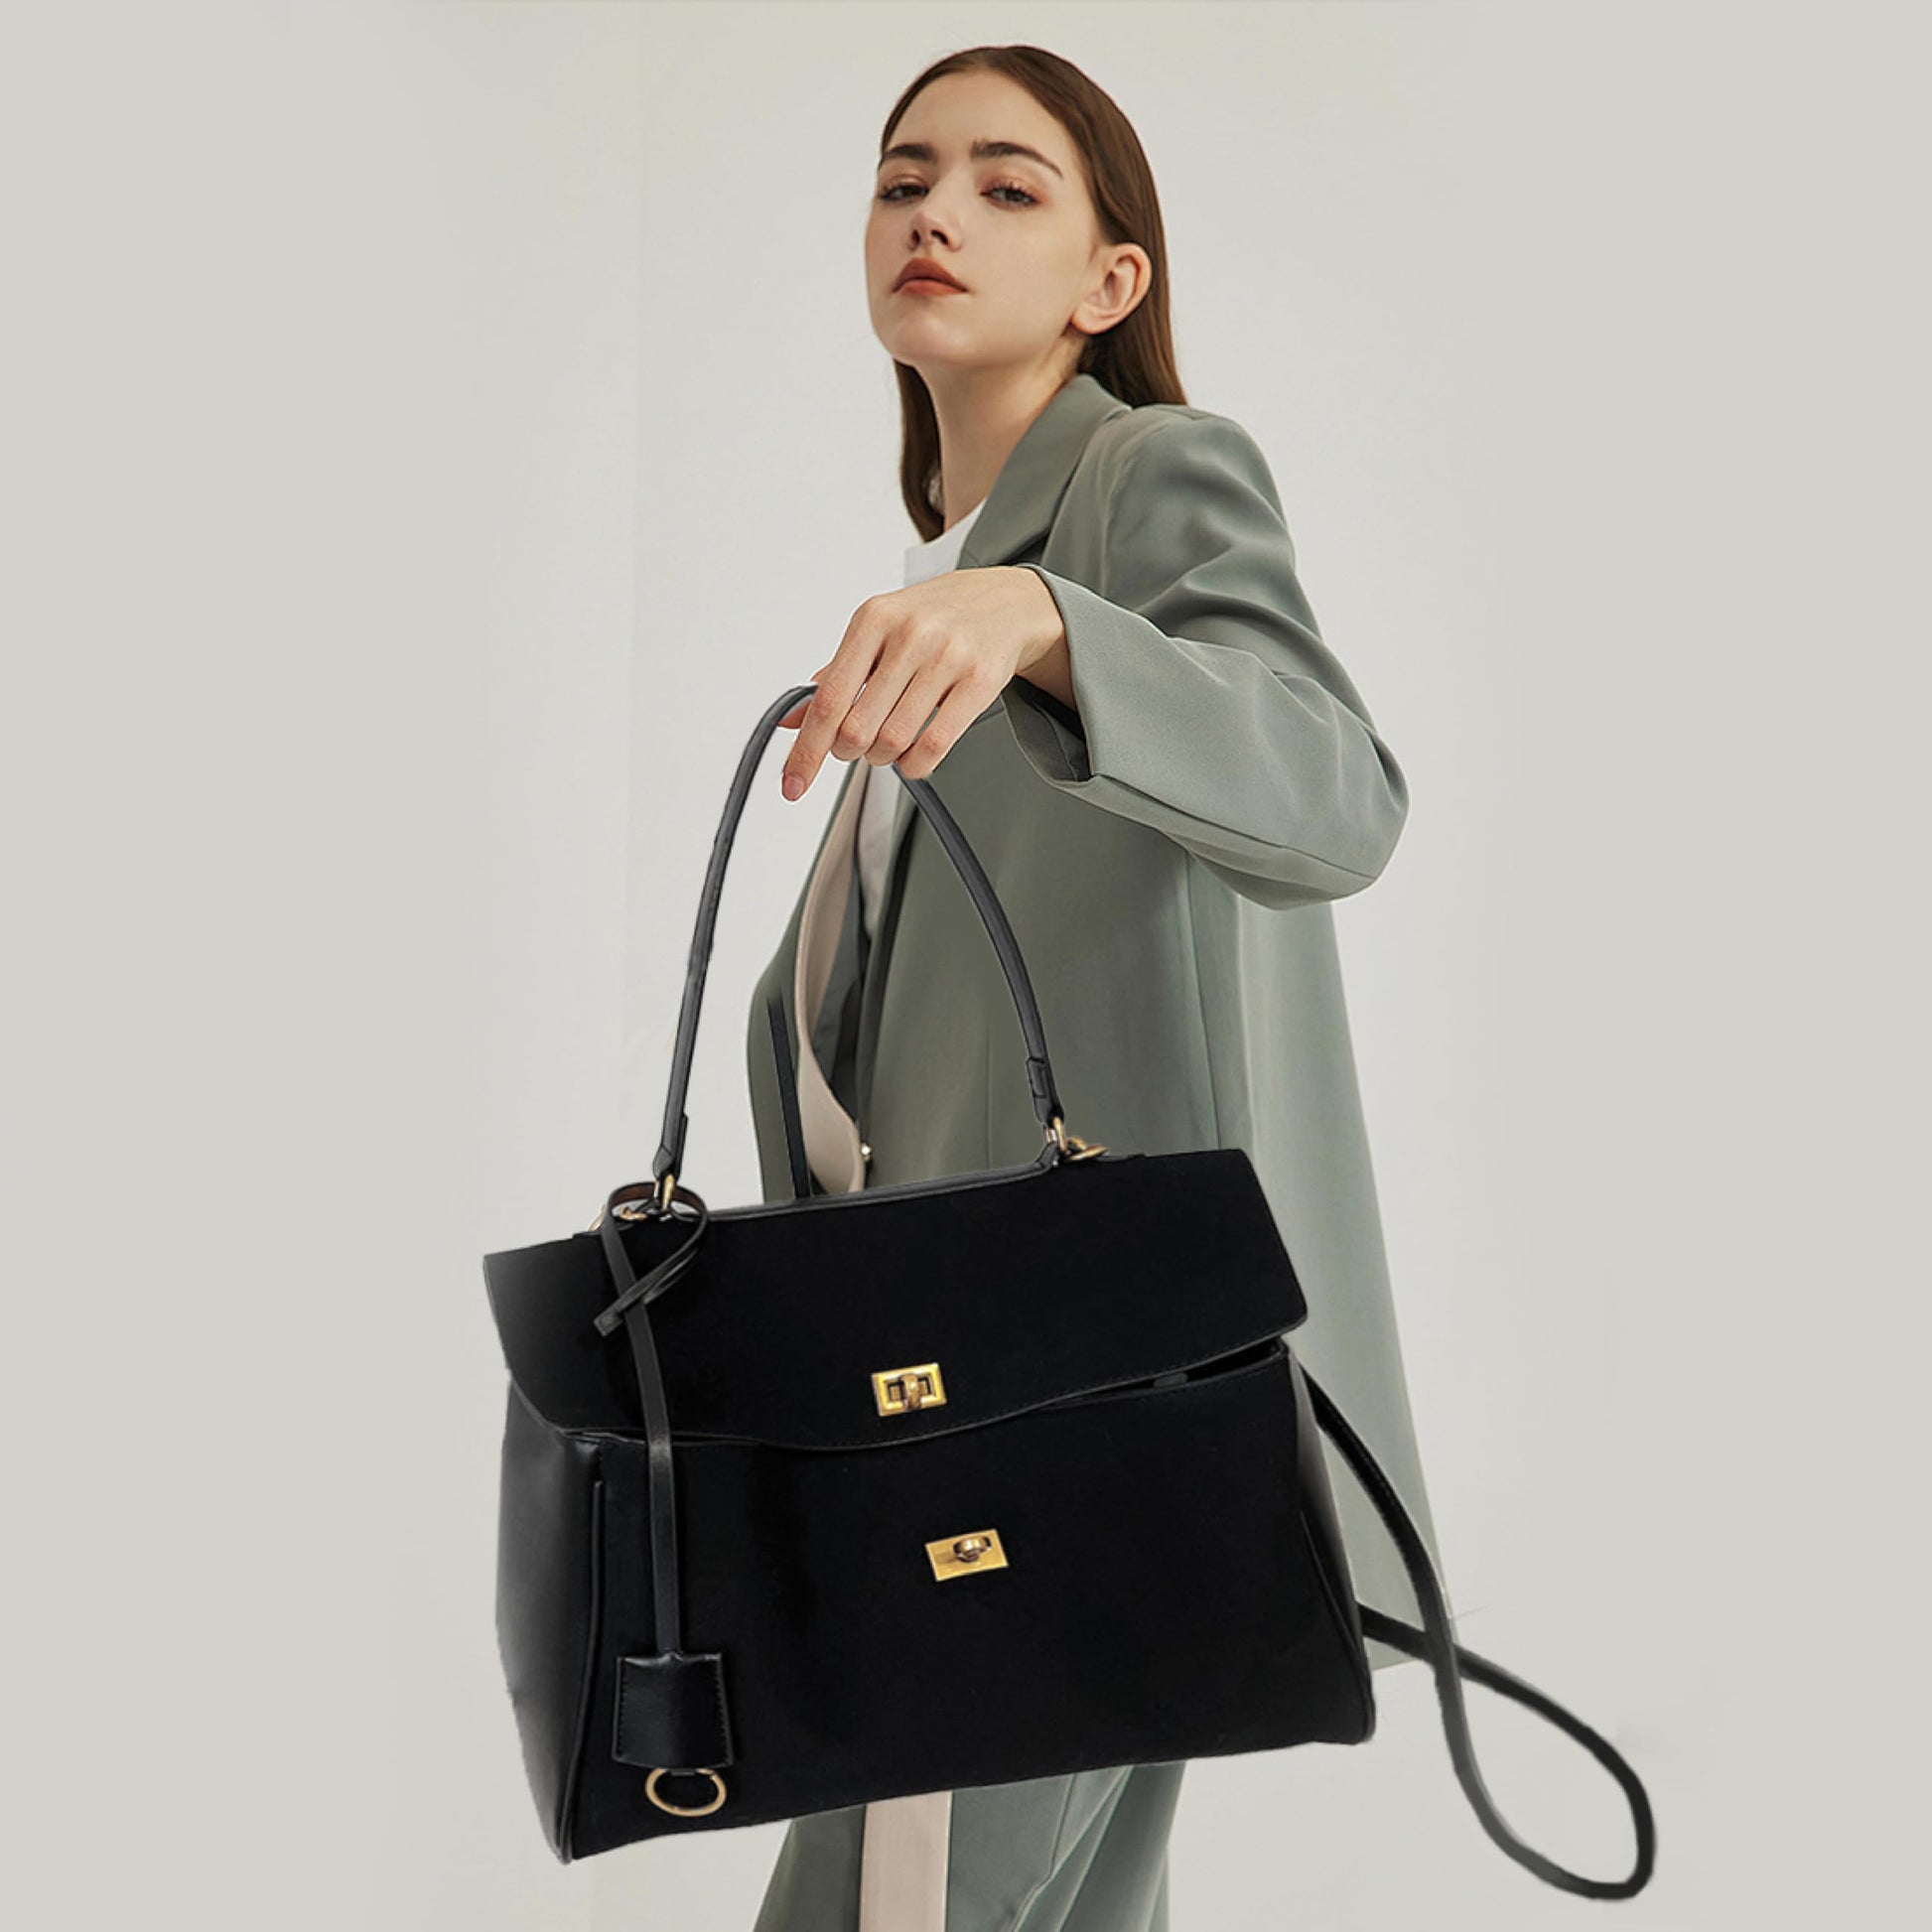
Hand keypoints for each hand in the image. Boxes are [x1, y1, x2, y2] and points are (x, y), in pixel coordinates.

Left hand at [777, 566, 1066, 798]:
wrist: (1005, 602)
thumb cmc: (933, 620)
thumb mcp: (879, 633)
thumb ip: (836, 675)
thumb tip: (790, 720)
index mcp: (873, 618)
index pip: (828, 699)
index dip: (806, 749)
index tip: (793, 784)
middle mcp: (909, 634)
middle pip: (857, 728)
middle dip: (849, 750)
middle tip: (857, 745)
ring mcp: (948, 656)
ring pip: (894, 740)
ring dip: (883, 758)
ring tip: (889, 743)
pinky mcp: (980, 680)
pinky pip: (934, 746)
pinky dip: (914, 766)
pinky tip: (913, 757)